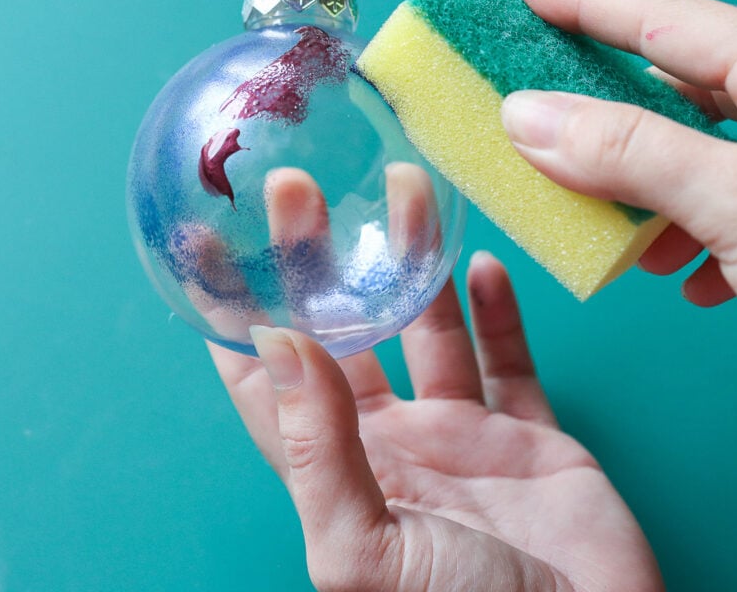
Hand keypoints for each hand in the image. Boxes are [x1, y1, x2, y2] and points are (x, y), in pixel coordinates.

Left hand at [206, 170, 661, 591]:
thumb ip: (319, 447)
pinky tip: (478, 261)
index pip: (264, 379)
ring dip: (412, 263)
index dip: (231, 314)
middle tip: (296, 188)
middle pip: (341, 333)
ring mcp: (461, 437)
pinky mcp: (532, 438)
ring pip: (427, 328)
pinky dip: (495, 309)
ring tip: (400, 190)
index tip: (205, 243)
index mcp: (336, 472)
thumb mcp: (365, 549)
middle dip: (316, 261)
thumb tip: (275, 342)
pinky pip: (509, 358)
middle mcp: (391, 444)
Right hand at [503, 0, 736, 393]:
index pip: (661, 20)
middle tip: (537, 102)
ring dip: (650, 187)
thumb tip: (529, 116)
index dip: (584, 1)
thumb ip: (629, 154)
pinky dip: (700, 235)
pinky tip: (687, 276)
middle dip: (606, 107)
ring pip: (709, 153)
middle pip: (682, 85)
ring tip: (605, 222)